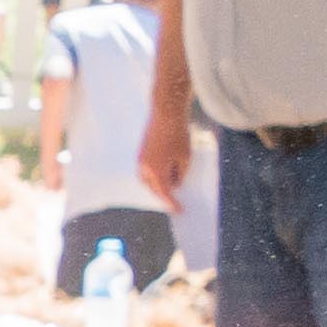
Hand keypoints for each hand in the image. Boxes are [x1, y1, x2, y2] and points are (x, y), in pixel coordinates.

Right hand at [135, 86, 191, 207]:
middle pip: (154, 189)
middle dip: (163, 195)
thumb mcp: (185, 158)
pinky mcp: (140, 154)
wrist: (165, 115)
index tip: (179, 210)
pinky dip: (154, 176)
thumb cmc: (178, 136)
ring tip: (169, 187)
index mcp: (156, 173)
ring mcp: (141, 161)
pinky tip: (163, 174)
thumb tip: (175, 184)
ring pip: (148, 181)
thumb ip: (180, 174)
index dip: (172, 204)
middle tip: (174, 201)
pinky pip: (145, 172)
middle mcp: (145, 169)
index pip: (165, 194)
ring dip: (157, 186)